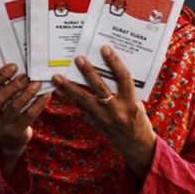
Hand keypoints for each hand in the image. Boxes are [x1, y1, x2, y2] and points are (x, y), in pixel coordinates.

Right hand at [0, 64, 51, 173]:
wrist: (8, 141)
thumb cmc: (3, 115)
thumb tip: (15, 68)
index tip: (13, 66)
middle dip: (13, 85)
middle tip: (26, 76)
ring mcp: (0, 127)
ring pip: (14, 106)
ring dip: (27, 93)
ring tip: (37, 83)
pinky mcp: (15, 132)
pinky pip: (29, 115)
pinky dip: (38, 103)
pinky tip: (46, 95)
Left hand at [52, 46, 156, 177]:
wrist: (135, 144)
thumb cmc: (138, 118)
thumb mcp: (136, 102)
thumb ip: (123, 89)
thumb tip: (105, 68)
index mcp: (131, 102)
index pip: (123, 78)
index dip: (114, 63)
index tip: (105, 49)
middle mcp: (117, 110)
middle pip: (100, 88)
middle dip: (88, 73)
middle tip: (78, 58)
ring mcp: (104, 118)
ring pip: (84, 100)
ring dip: (69, 87)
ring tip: (56, 76)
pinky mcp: (95, 123)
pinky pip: (79, 108)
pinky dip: (68, 98)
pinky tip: (57, 90)